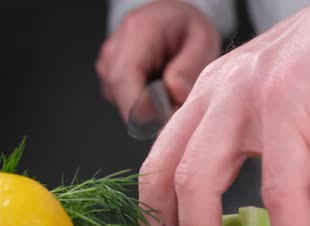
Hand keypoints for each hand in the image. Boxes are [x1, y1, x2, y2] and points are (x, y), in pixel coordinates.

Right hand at [96, 1, 220, 121]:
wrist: (169, 20)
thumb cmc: (185, 28)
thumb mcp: (202, 40)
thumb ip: (189, 67)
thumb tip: (175, 94)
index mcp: (137, 33)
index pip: (125, 77)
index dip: (143, 107)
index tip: (167, 121)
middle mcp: (114, 50)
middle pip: (123, 97)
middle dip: (152, 114)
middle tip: (179, 107)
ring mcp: (108, 66)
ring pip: (124, 105)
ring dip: (150, 110)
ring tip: (170, 90)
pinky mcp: (109, 81)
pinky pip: (126, 105)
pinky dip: (145, 106)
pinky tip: (158, 90)